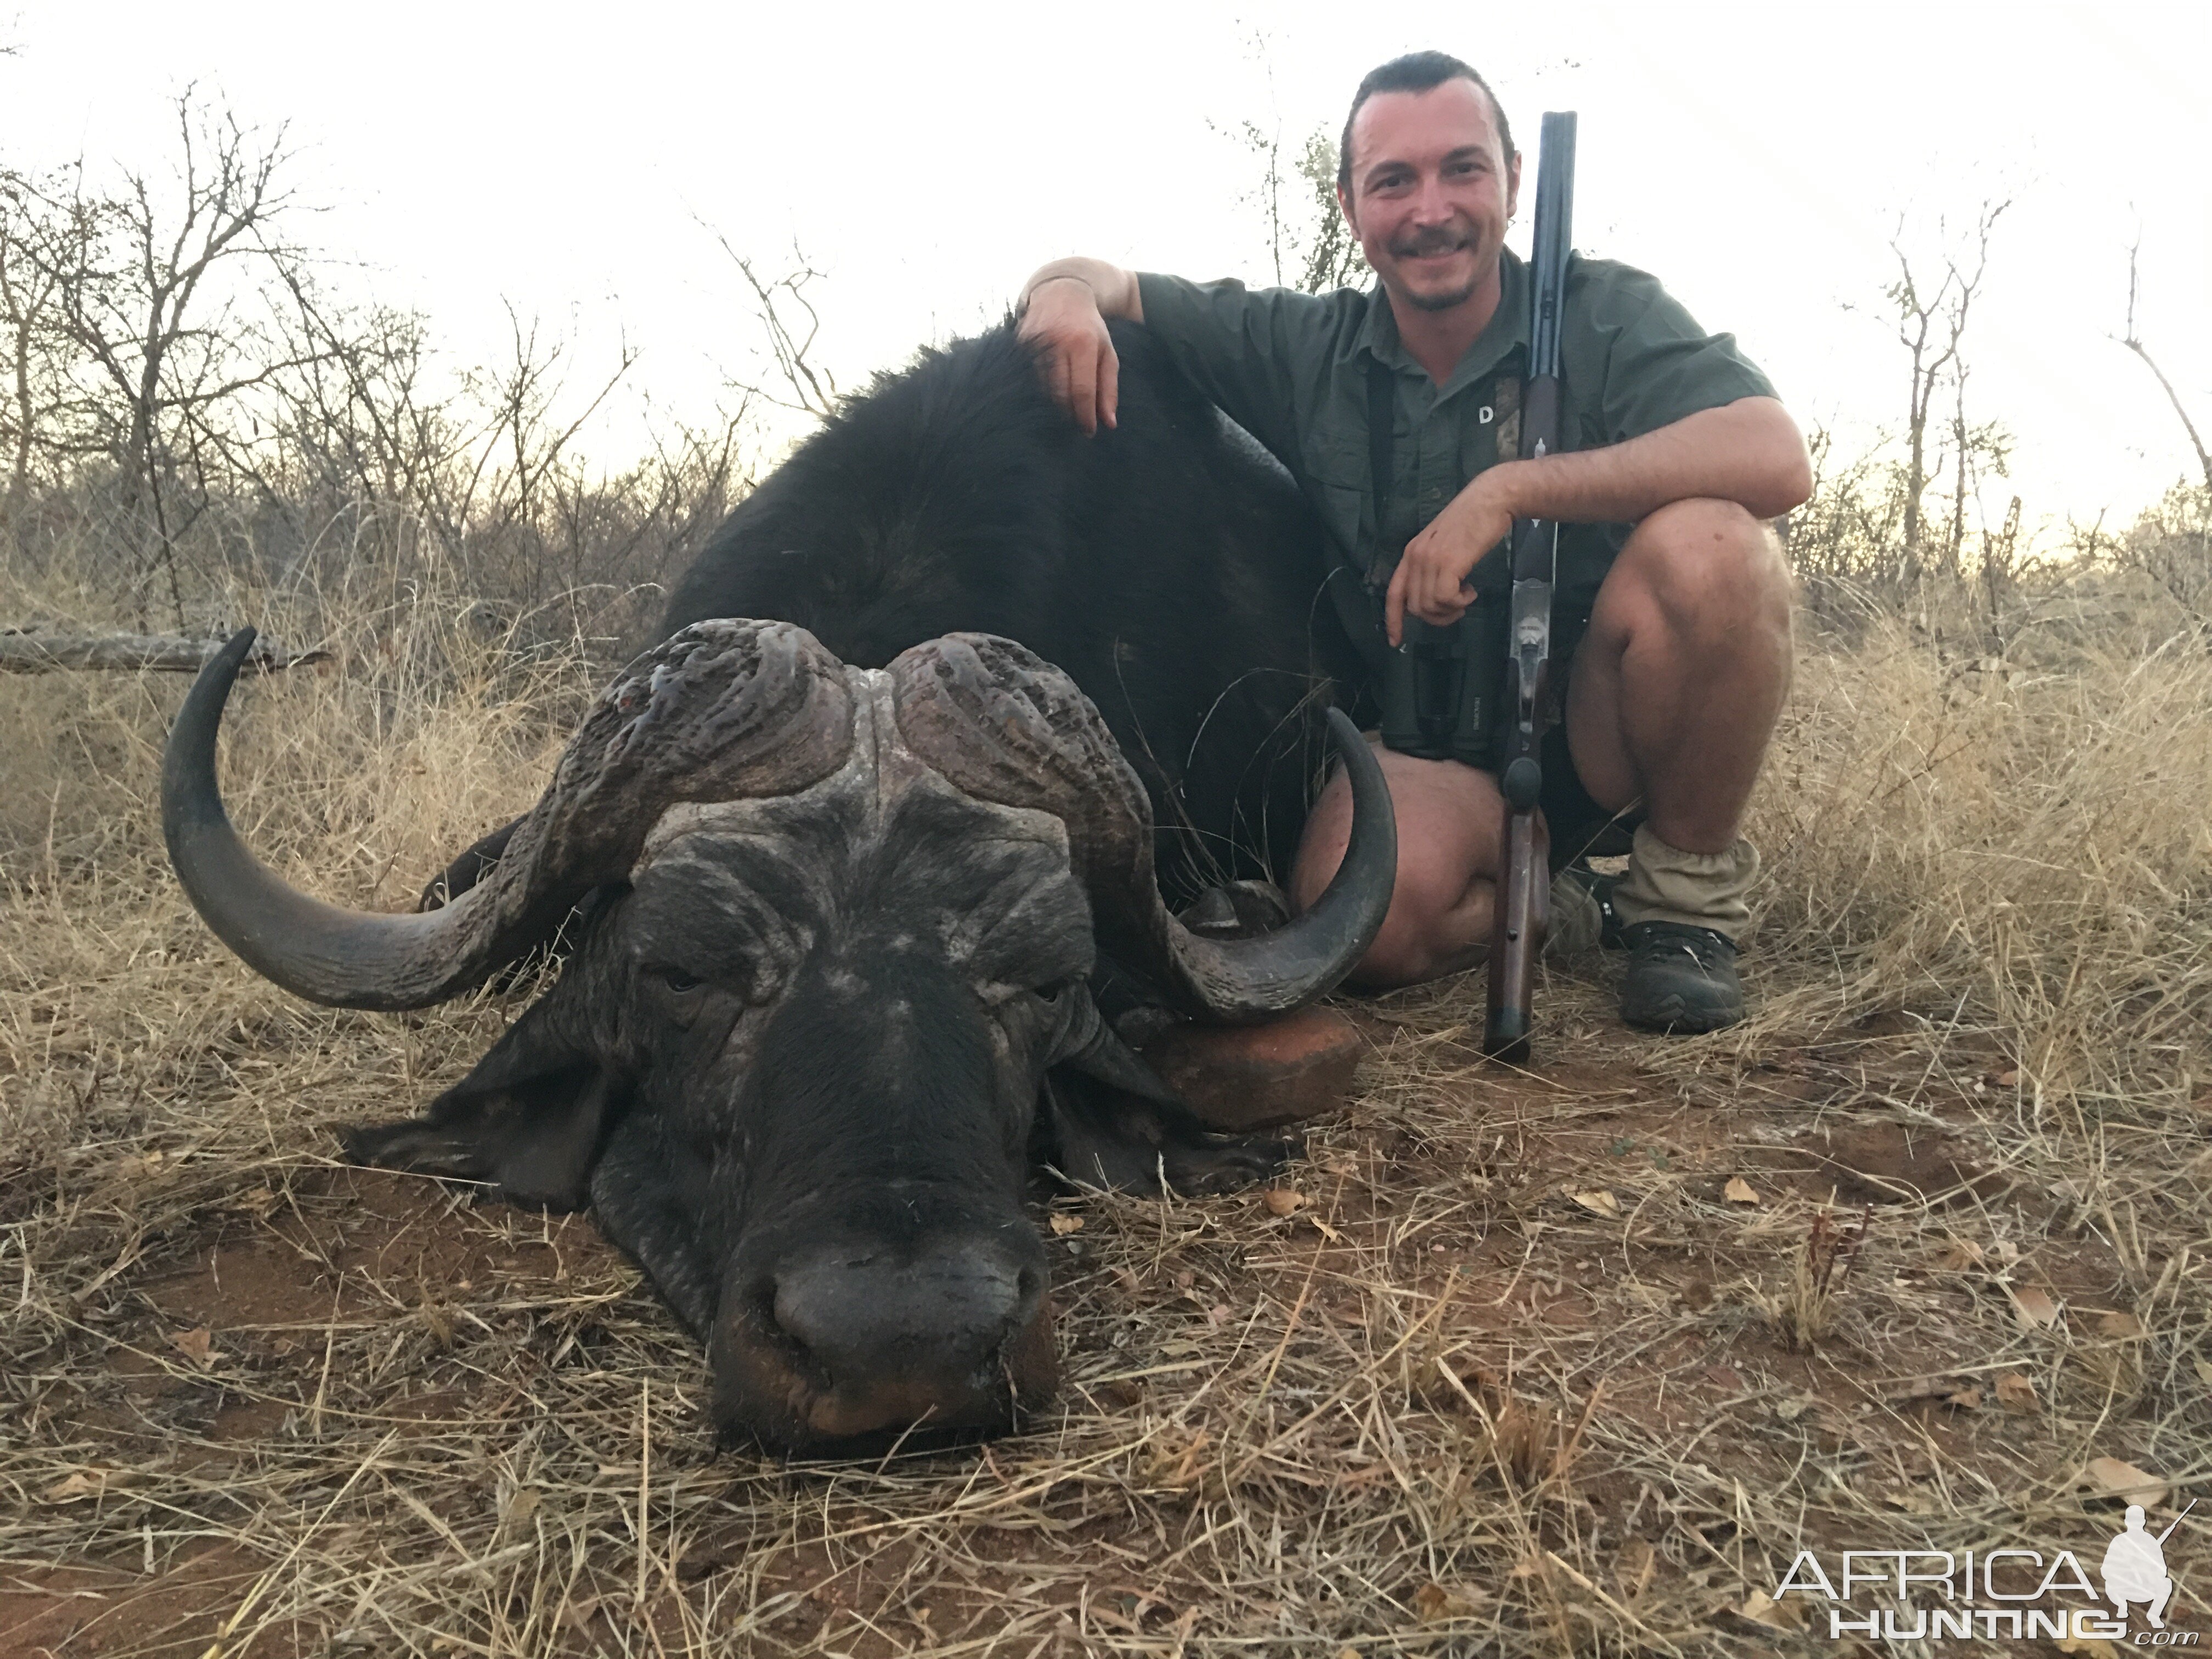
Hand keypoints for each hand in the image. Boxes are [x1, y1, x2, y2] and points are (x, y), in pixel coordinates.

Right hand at [1016, 277, 1118, 434]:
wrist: (1062, 293)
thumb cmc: (1089, 329)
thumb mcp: (1106, 353)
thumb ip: (1109, 388)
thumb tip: (1109, 423)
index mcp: (1082, 344)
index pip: (1082, 390)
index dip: (1084, 416)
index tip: (1088, 431)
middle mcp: (1056, 342)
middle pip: (1059, 392)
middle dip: (1068, 414)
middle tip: (1074, 426)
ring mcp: (1034, 342)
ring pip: (1040, 388)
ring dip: (1051, 406)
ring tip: (1062, 413)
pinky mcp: (1018, 343)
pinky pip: (1027, 377)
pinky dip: (1036, 391)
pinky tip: (1044, 396)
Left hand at [1384, 471, 1519, 644]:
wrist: (1492, 499)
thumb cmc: (1473, 521)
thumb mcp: (1443, 544)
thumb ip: (1432, 567)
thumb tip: (1432, 597)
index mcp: (1411, 553)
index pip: (1393, 593)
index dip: (1393, 620)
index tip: (1396, 641)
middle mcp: (1415, 557)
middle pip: (1415, 607)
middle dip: (1436, 617)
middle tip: (1456, 609)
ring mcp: (1430, 559)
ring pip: (1429, 606)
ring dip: (1450, 610)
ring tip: (1465, 597)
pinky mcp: (1448, 562)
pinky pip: (1445, 599)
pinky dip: (1460, 603)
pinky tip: (1470, 591)